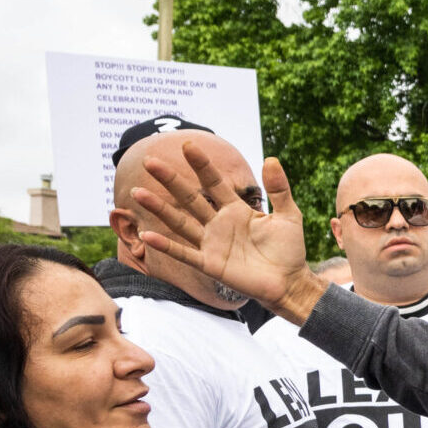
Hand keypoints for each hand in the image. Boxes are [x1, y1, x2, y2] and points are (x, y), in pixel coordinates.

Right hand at [129, 142, 326, 320]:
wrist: (290, 282)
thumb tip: (271, 158)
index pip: (214, 182)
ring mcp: (212, 243)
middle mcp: (219, 223)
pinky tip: (148, 235)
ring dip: (159, 208)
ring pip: (180, 222)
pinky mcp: (210, 264)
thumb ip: (279, 189)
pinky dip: (166, 245)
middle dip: (170, 180)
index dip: (201, 164)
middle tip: (149, 161)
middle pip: (189, 198)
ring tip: (138, 193)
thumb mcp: (289, 215)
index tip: (188, 145)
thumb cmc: (289, 249)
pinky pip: (184, 253)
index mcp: (236, 209)